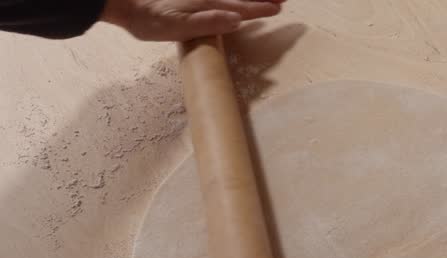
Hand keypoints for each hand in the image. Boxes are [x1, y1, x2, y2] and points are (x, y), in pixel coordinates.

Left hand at [101, 0, 284, 40]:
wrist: (124, 3)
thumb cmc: (148, 20)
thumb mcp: (177, 28)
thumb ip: (208, 22)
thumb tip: (237, 20)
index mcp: (207, 5)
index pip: (242, 7)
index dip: (261, 9)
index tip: (278, 9)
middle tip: (282, 0)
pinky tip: (235, 2)